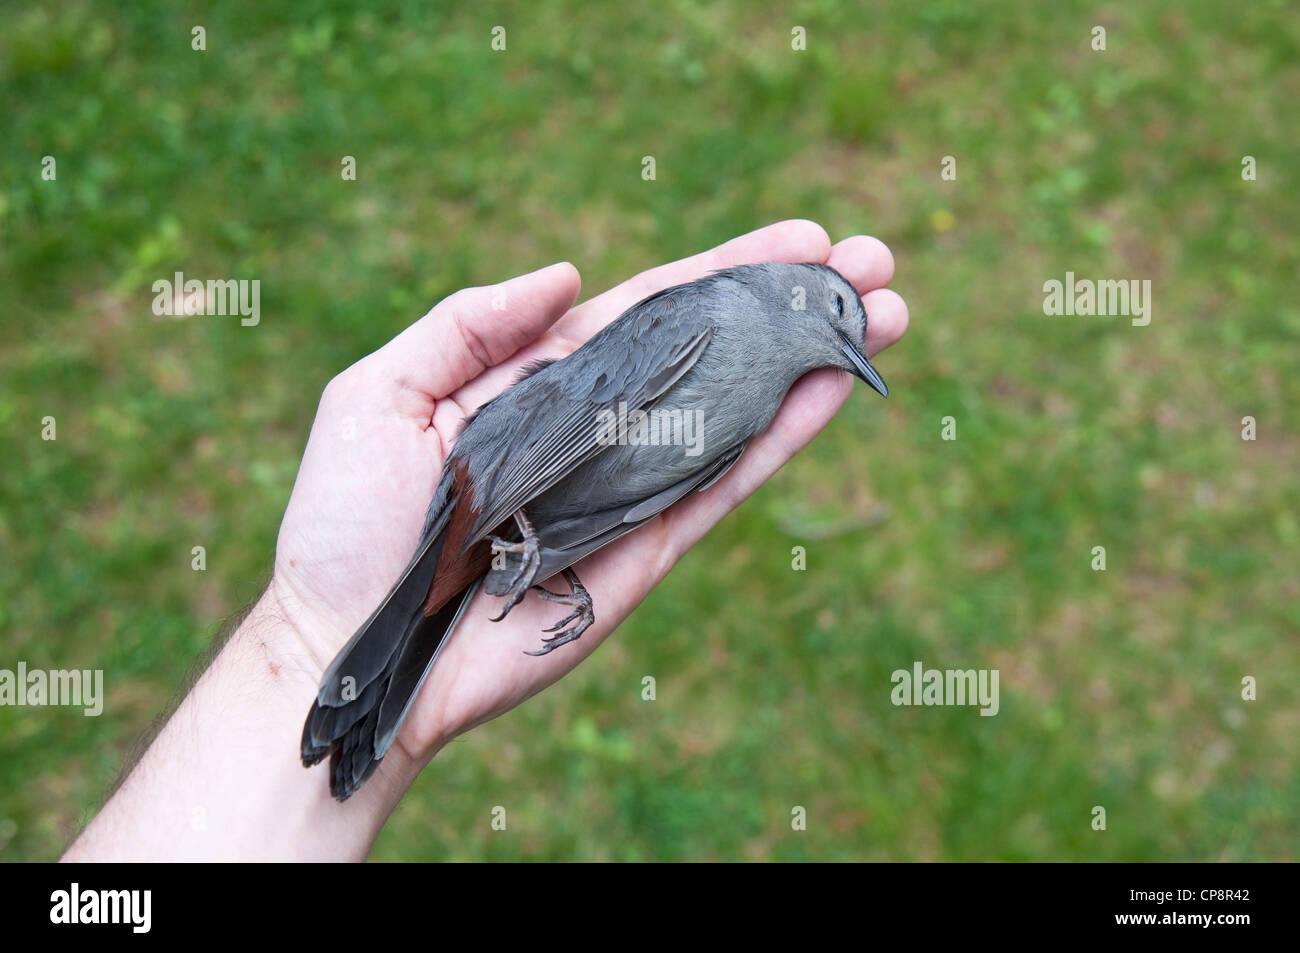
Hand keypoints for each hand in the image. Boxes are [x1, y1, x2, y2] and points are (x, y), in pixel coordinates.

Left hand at [269, 220, 907, 782]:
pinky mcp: (645, 551)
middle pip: (713, 352)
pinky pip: (722, 485)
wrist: (350, 651)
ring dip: (809, 363)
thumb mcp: (379, 393)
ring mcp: (627, 490)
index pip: (648, 310)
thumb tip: (572, 274)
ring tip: (884, 315)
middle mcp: (596, 428)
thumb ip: (468, 326)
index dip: (725, 271)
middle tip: (874, 263)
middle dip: (791, 306)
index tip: (801, 237)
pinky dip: (780, 438)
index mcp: (537, 382)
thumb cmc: (345, 523)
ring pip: (736, 413)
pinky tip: (832, 391)